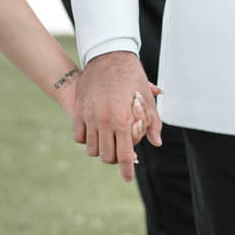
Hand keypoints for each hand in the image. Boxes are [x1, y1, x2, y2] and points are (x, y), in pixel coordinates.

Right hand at [71, 50, 163, 182]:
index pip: (125, 156)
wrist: (107, 56)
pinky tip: (95, 132)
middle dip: (115, 158)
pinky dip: (86, 139)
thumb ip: (153, 123)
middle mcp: (104, 122)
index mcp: (123, 121)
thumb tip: (156, 143)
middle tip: (120, 151)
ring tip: (108, 141)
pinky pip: (78, 137)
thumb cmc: (131, 76)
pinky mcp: (78, 111)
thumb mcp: (147, 98)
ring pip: (92, 149)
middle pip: (107, 156)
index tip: (127, 179)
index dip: (126, 171)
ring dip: (101, 149)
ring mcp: (89, 117)